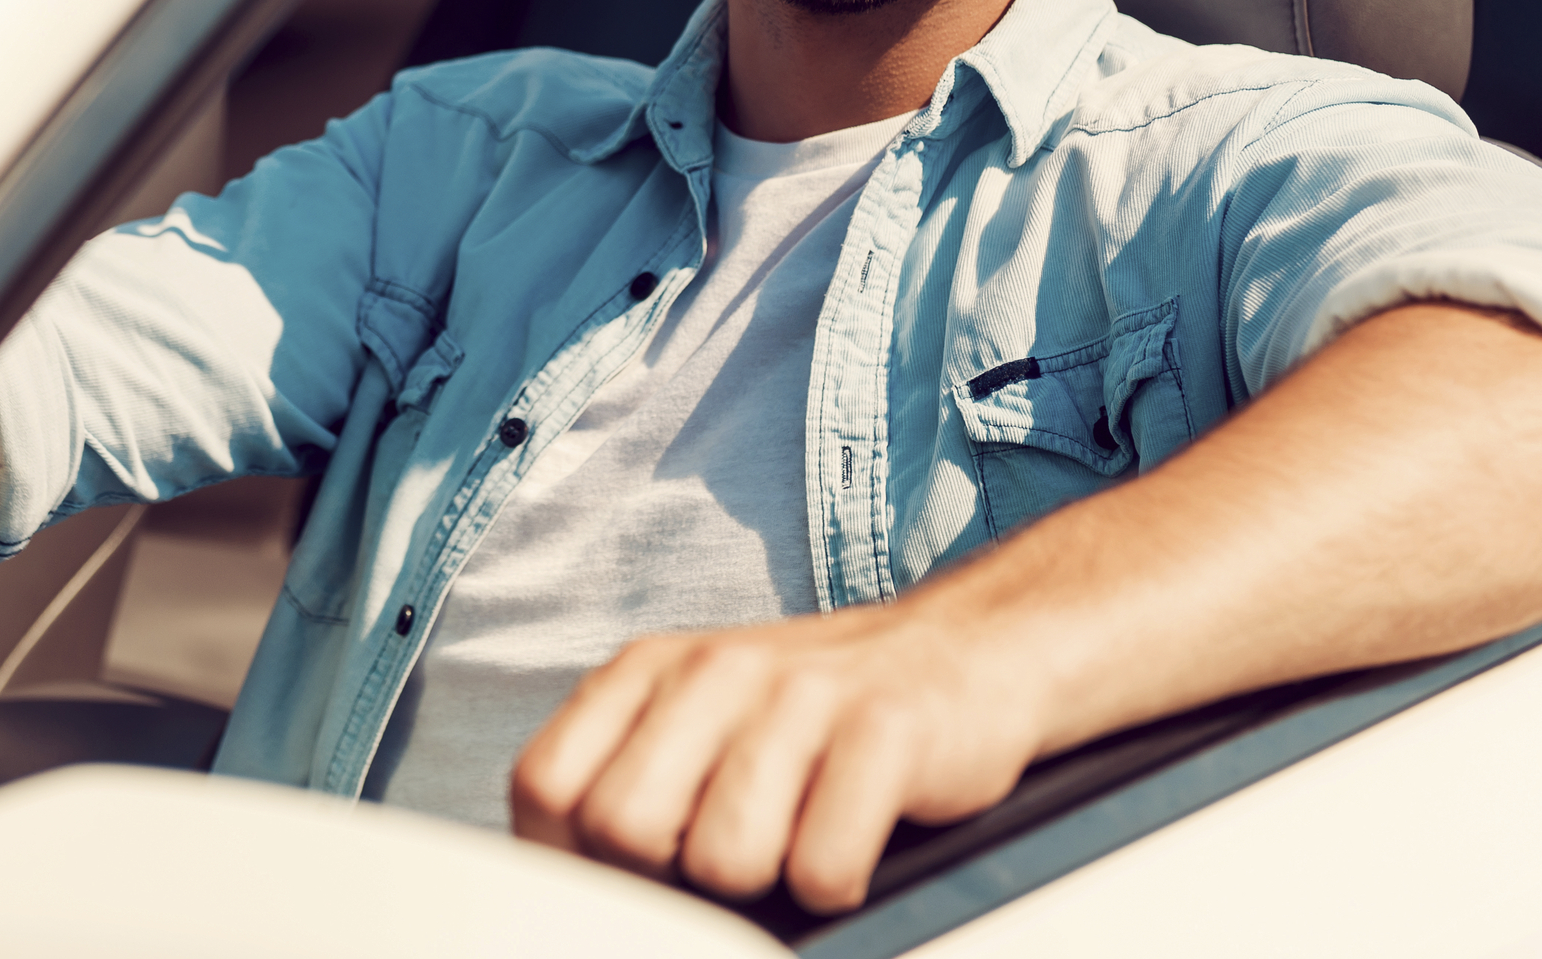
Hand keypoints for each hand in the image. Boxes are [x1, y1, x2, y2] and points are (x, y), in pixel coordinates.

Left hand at [508, 304, 1541, 915]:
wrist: (991, 658)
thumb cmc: (837, 722)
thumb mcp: (712, 730)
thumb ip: (631, 780)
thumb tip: (551, 876)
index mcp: (655, 672)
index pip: (550, 796)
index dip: (585, 864)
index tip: (647, 879)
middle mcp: (714, 674)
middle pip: (626, 837)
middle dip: (675, 883)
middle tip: (747, 859)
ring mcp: (800, 699)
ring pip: (721, 858)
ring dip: (772, 879)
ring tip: (813, 845)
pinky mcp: (891, 732)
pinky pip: (825, 864)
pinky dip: (843, 882)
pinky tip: (866, 849)